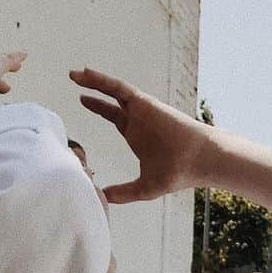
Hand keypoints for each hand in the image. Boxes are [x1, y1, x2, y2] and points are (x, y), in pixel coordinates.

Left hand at [68, 66, 209, 202]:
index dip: (99, 108)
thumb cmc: (178, 173)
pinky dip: (102, 80)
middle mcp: (138, 120)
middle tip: (75, 83)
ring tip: (74, 74)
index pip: (115, 117)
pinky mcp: (143, 103)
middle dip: (93, 93)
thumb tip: (102, 198)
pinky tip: (87, 74)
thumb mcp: (144, 188)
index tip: (83, 101)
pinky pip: (118, 88)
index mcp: (137, 135)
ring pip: (113, 90)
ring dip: (93, 81)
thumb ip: (122, 192)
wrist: (196, 162)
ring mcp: (141, 110)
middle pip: (111, 101)